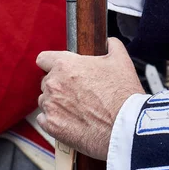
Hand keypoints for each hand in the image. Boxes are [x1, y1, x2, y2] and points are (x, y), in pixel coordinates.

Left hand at [36, 38, 144, 159]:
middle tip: (78, 92)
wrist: (125, 127)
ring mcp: (50, 106)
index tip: (59, 68)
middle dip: (59, 85)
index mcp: (65, 65)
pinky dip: (55, 120)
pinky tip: (71, 121)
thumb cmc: (122, 93)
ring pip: (46, 101)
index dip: (52, 63)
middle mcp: (53, 84)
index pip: (43, 59)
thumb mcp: (121, 59)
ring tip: (77, 109)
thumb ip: (111, 45)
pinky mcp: (51, 126)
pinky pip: (44, 120)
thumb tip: (108, 42)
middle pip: (46, 81)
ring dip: (57, 103)